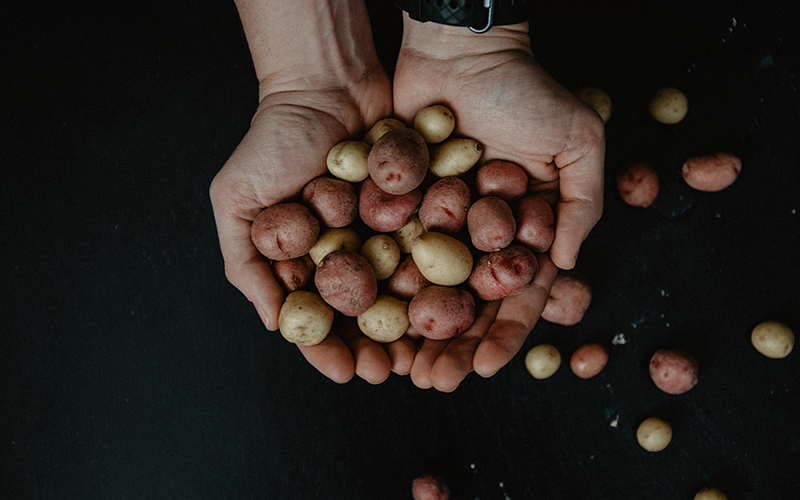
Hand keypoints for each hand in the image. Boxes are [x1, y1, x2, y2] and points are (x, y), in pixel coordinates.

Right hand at [210, 0, 415, 383]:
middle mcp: (343, 252)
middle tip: (392, 371)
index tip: (345, 372)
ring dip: (412, 325)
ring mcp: (381, 233)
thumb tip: (275, 323)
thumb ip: (244, 261)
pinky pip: (427, 250)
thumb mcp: (236, 198)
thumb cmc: (273, 139)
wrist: (326, 82)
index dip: (327, 348)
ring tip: (426, 352)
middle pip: (361, 313)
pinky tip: (453, 304)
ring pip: (398, 290)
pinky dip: (439, 278)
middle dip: (374, 345)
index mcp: (301, 259)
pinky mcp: (415, 209)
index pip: (314, 316)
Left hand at [393, 16, 604, 390]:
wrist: (461, 48)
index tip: (483, 366)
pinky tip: (366, 319)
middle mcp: (480, 234)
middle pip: (466, 302)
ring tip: (399, 366)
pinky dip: (379, 287)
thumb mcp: (577, 141)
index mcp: (525, 228)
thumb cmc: (525, 89)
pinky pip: (389, 252)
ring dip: (412, 330)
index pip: (516, 293)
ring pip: (424, 289)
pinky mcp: (399, 205)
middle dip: (453, 344)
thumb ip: (584, 204)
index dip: (504, 333)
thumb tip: (568, 266)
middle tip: (434, 380)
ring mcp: (437, 222)